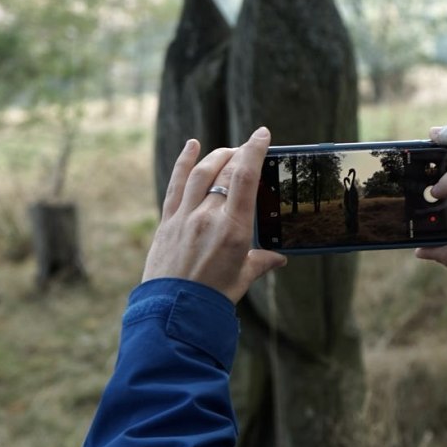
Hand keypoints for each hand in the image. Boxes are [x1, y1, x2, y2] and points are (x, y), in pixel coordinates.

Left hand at [143, 127, 286, 302]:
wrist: (173, 312)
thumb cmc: (212, 298)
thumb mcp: (242, 278)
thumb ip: (261, 262)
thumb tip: (278, 258)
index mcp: (234, 229)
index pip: (246, 178)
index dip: (254, 150)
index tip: (262, 134)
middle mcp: (208, 216)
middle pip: (225, 171)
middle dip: (238, 154)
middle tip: (248, 149)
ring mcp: (185, 216)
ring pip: (200, 172)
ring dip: (215, 156)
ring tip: (227, 151)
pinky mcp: (167, 221)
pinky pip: (176, 185)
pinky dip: (184, 162)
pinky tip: (191, 146)